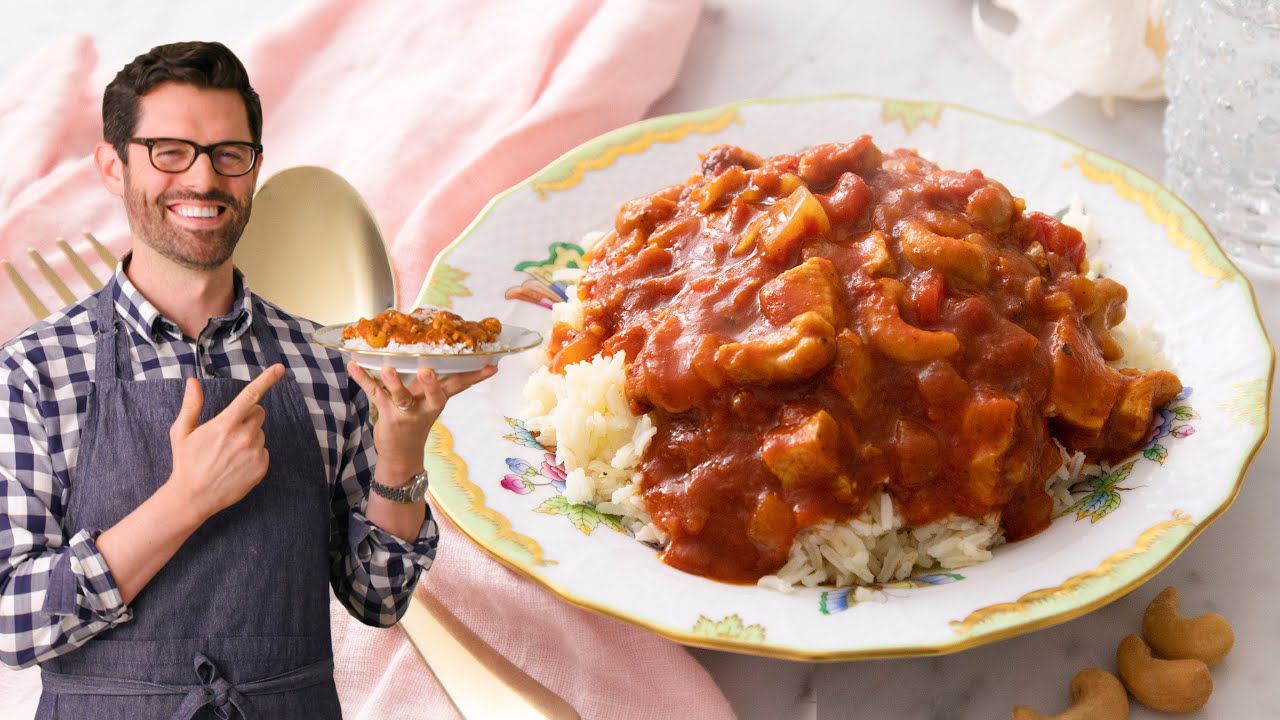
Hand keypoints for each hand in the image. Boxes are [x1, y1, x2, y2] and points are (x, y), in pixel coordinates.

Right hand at [165, 364, 285, 519]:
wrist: (193, 497)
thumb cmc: (186, 462)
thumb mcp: (182, 432)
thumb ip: (191, 405)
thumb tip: (193, 382)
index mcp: (225, 425)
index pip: (250, 396)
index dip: (266, 379)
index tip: (279, 368)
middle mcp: (244, 437)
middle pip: (258, 412)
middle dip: (247, 416)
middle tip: (228, 431)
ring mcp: (255, 453)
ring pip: (260, 432)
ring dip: (249, 436)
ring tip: (228, 452)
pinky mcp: (261, 467)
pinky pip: (263, 451)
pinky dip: (253, 454)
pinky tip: (235, 464)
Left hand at [348, 362, 496, 476]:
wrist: (402, 455)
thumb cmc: (417, 421)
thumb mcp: (430, 403)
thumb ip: (437, 382)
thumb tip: (443, 356)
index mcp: (438, 400)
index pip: (459, 385)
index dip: (476, 375)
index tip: (492, 365)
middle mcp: (425, 407)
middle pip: (433, 395)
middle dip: (431, 384)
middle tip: (427, 371)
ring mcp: (406, 413)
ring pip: (401, 397)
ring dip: (393, 383)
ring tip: (387, 369)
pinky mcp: (388, 415)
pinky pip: (375, 394)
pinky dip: (363, 379)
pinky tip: (353, 365)